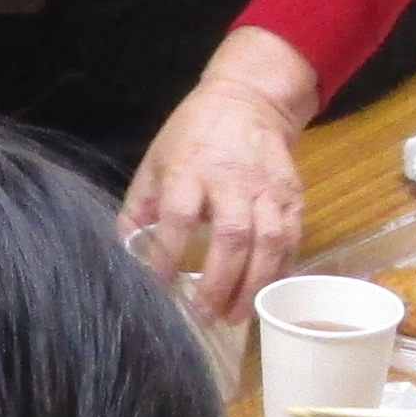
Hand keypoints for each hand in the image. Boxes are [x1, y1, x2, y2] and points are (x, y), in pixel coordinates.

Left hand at [121, 50, 315, 319]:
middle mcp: (232, 179)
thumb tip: (123, 250)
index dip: (169, 255)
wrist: (249, 100)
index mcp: (190, 168)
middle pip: (231, 236)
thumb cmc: (193, 134)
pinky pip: (292, 239)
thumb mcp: (156, 159)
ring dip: (253, 285)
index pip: (180, 216)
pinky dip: (279, 271)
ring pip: (268, 242)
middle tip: (205, 316)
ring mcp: (267, 188)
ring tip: (236, 315)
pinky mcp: (293, 195)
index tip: (162, 286)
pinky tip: (264, 293)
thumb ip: (139, 205)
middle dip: (219, 283)